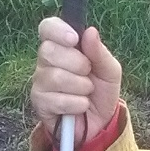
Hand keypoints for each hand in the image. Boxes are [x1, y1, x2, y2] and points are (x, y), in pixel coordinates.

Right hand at [31, 16, 122, 144]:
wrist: (100, 123)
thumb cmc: (102, 91)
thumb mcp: (110, 71)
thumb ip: (100, 52)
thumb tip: (90, 31)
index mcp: (62, 46)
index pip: (47, 27)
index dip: (57, 30)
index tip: (74, 39)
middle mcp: (46, 61)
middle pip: (48, 51)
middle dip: (77, 63)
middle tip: (88, 73)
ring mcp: (40, 82)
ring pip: (54, 76)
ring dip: (80, 86)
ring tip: (87, 92)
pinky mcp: (39, 103)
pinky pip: (56, 99)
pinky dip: (76, 103)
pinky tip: (81, 106)